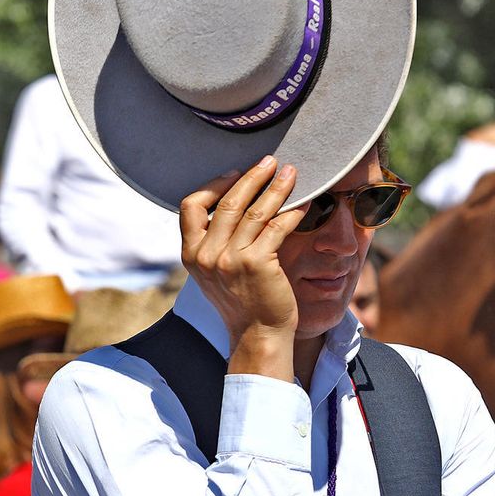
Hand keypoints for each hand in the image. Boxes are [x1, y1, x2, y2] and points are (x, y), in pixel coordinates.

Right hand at [180, 157, 307, 349]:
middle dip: (251, 177)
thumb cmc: (240, 300)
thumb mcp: (213, 271)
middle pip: (226, 202)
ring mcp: (230, 260)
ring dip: (275, 188)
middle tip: (270, 162)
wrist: (257, 333)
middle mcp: (206, 256)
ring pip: (254, 211)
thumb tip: (229, 201)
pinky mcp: (257, 264)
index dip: (213, 185)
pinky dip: (292, 212)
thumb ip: (212, 242)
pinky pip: (277, 227)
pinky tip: (304, 203)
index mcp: (191, 254)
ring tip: (290, 173)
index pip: (189, 206)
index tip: (234, 173)